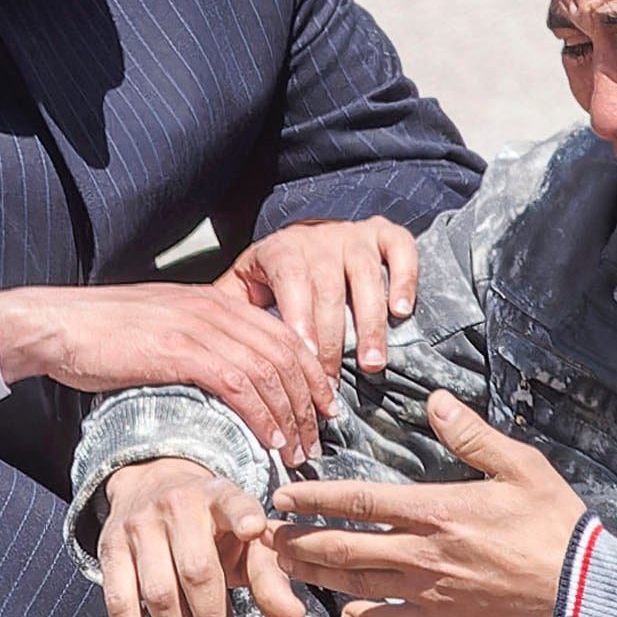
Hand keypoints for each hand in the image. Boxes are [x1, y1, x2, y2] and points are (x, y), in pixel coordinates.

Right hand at [0, 283, 326, 465]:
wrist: (58, 325)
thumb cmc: (103, 333)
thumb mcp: (162, 327)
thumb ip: (198, 344)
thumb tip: (225, 380)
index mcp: (215, 301)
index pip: (282, 335)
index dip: (311, 374)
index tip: (322, 408)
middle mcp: (215, 309)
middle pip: (285, 355)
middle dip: (308, 402)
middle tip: (316, 440)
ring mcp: (198, 328)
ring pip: (268, 372)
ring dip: (289, 416)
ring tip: (297, 451)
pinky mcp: (179, 350)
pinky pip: (237, 384)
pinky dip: (260, 414)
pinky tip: (269, 440)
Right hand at [94, 458, 302, 616]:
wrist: (151, 484)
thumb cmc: (209, 523)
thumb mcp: (245, 538)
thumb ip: (270, 576)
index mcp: (218, 497)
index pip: (232, 502)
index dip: (243, 516)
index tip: (254, 530)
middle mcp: (177, 507)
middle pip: (196, 571)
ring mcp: (139, 527)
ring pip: (158, 593)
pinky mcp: (111, 550)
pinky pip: (119, 602)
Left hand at [220, 217, 419, 382]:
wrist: (307, 236)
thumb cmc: (274, 274)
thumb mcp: (244, 287)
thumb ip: (231, 312)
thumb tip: (212, 352)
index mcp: (281, 249)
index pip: (290, 278)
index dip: (299, 316)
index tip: (304, 354)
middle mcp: (319, 238)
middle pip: (329, 287)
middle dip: (333, 339)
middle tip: (334, 382)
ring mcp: (354, 235)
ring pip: (367, 276)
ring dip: (370, 323)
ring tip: (371, 363)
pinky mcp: (385, 234)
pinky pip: (401, 251)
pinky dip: (405, 279)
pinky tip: (401, 312)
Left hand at [264, 392, 587, 616]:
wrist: (584, 588)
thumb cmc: (555, 521)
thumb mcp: (520, 465)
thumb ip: (472, 435)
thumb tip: (435, 401)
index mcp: (439, 510)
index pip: (361, 502)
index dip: (316, 499)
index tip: (283, 495)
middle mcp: (426, 553)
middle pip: (347, 549)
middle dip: (302, 542)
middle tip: (267, 537)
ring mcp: (433, 591)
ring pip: (361, 586)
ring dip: (321, 576)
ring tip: (289, 568)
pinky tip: (348, 612)